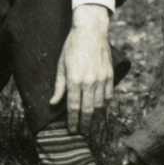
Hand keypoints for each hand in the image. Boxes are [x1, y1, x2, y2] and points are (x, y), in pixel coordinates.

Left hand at [49, 4, 113, 132]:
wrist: (91, 31)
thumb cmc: (72, 47)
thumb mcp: (61, 65)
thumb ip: (59, 87)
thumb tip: (53, 104)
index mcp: (75, 80)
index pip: (74, 107)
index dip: (72, 121)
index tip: (72, 130)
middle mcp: (89, 82)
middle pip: (88, 110)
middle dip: (84, 124)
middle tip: (82, 134)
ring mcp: (101, 79)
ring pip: (100, 105)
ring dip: (95, 118)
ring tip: (91, 126)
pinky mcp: (110, 75)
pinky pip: (109, 96)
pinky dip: (105, 106)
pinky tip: (100, 111)